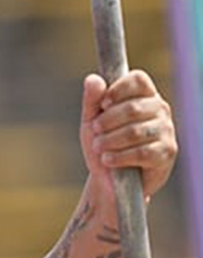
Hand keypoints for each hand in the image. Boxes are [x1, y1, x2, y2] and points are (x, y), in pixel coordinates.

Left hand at [80, 70, 176, 199]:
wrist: (109, 179)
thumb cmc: (102, 143)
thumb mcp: (91, 120)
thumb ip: (92, 100)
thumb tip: (93, 78)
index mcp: (144, 95)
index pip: (138, 80)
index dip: (119, 89)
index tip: (102, 104)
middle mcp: (160, 109)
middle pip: (133, 107)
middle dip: (107, 121)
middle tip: (94, 130)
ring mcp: (166, 131)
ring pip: (136, 131)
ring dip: (110, 140)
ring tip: (98, 147)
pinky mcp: (166, 153)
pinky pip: (142, 152)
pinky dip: (119, 156)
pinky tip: (108, 159)